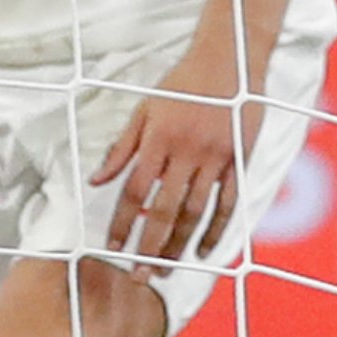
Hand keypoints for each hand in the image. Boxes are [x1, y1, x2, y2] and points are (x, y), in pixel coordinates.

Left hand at [95, 51, 248, 265]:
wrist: (228, 60)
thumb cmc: (182, 83)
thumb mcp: (145, 109)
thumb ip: (121, 147)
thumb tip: (96, 180)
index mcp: (158, 139)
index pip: (134, 191)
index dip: (122, 221)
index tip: (113, 246)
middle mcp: (186, 152)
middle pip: (164, 210)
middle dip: (149, 246)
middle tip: (140, 275)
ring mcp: (215, 159)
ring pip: (195, 212)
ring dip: (179, 246)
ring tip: (167, 270)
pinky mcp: (239, 161)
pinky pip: (228, 203)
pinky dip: (217, 231)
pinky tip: (204, 251)